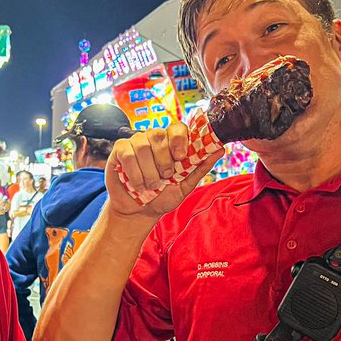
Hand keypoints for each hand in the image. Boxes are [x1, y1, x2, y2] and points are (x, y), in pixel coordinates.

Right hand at [105, 123, 221, 219]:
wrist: (139, 212)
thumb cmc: (162, 197)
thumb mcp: (185, 186)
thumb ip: (200, 167)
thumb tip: (220, 150)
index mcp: (171, 144)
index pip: (177, 128)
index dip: (179, 139)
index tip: (180, 157)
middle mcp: (154, 139)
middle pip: (158, 135)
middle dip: (163, 160)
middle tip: (165, 177)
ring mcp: (136, 143)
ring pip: (142, 147)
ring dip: (148, 172)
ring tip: (151, 185)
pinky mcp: (120, 150)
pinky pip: (128, 155)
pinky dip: (134, 173)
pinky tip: (137, 184)